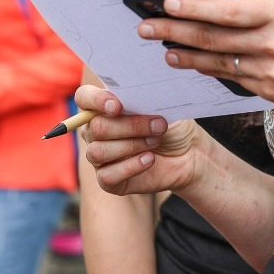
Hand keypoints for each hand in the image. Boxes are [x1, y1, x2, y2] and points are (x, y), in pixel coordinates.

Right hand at [75, 84, 206, 197]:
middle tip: (158, 125)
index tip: (117, 106)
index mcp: (103, 106)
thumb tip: (136, 92)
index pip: (84, 97)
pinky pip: (107, 175)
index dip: (96, 100)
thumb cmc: (172, 126)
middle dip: (130, 126)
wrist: (189, 154)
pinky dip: (131, 166)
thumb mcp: (162, 106)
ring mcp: (99, 156)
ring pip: (99, 151)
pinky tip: (150, 159)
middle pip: (96, 127)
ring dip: (132, 145)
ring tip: (155, 141)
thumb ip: (144, 98)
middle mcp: (95, 131)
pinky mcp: (108, 180)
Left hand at [134, 0, 273, 119]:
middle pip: (214, 40)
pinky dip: (212, 69)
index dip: (193, 9)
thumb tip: (217, 8)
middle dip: (175, 33)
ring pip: (218, 64)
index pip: (227, 13)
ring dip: (187, 55)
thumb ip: (258, 5)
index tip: (166, 3)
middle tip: (146, 28)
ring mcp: (270, 73)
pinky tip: (194, 62)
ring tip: (163, 49)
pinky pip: (233, 78)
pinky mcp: (270, 93)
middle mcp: (273, 46)